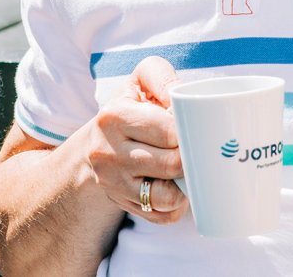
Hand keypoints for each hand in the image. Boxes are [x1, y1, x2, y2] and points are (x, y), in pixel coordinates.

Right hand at [75, 56, 188, 224]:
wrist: (94, 145)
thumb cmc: (129, 108)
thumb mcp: (139, 82)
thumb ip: (162, 78)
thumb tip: (184, 96)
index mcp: (114, 116)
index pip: (170, 131)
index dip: (190, 130)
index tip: (195, 125)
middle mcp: (108, 152)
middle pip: (172, 164)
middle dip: (191, 156)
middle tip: (198, 147)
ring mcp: (114, 183)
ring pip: (167, 197)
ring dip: (185, 185)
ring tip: (187, 168)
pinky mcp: (122, 204)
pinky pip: (162, 216)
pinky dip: (176, 205)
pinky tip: (176, 187)